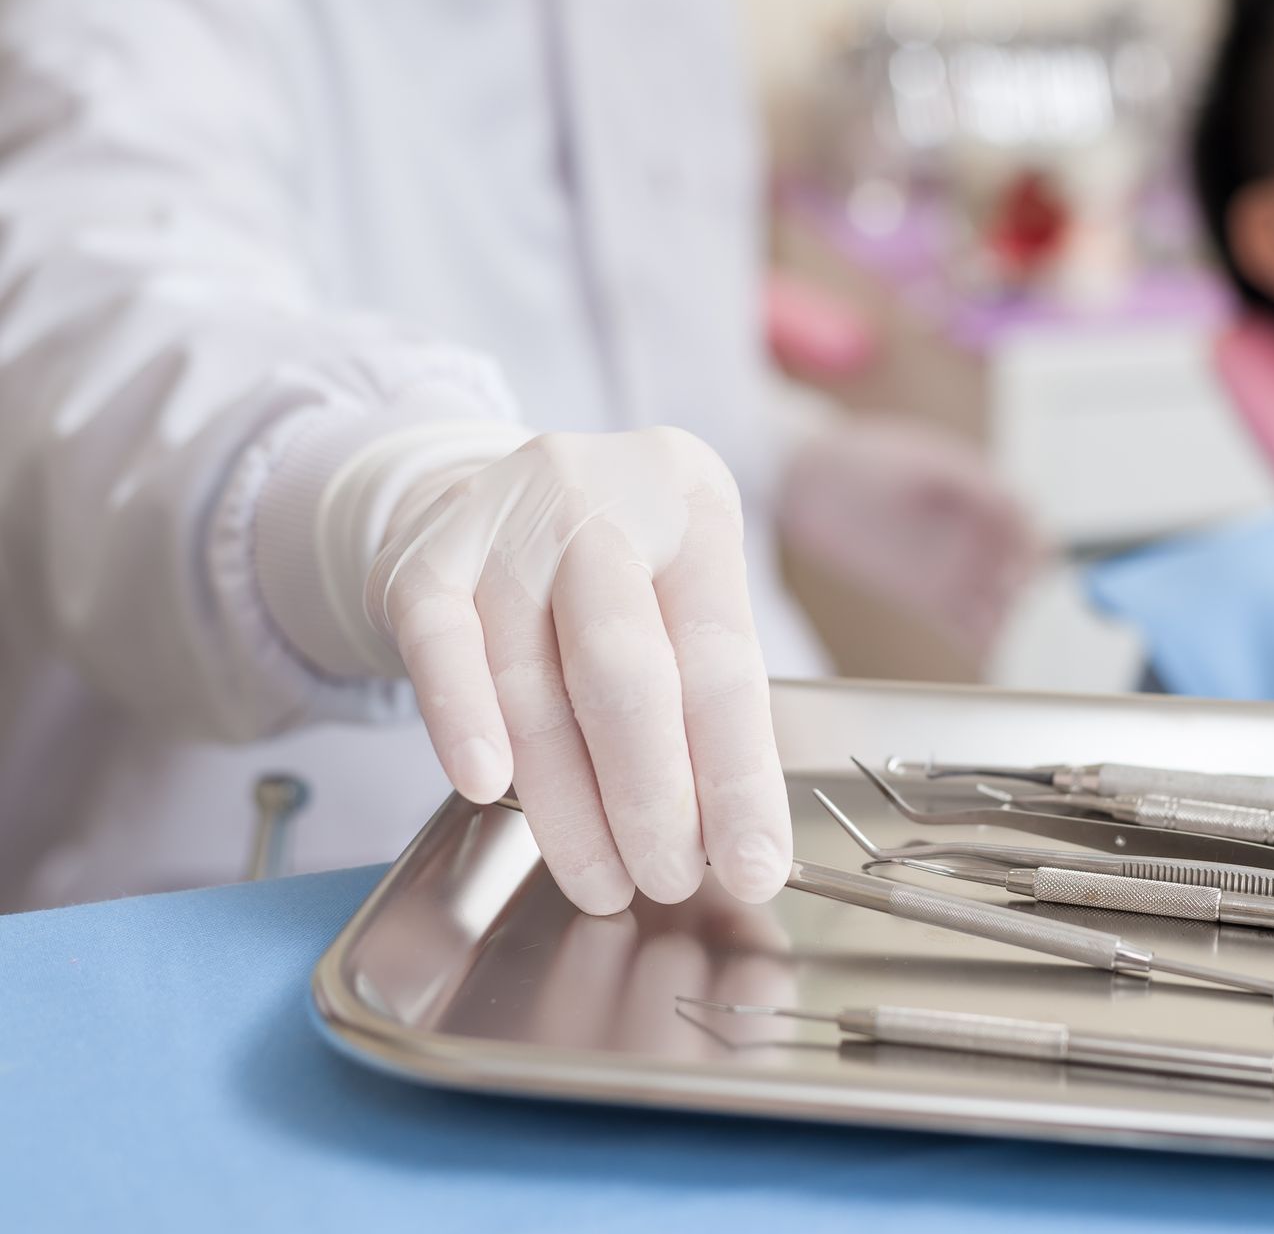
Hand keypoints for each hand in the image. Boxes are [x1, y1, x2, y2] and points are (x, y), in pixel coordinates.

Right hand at [366, 429, 789, 913]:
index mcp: (692, 509)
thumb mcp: (684, 591)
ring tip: (601, 879)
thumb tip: (734, 836)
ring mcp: (505, 522)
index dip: (738, 777)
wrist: (496, 493)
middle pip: (626, 669)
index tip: (752, 865)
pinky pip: (441, 649)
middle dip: (651, 799)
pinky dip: (463, 722)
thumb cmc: (620, 569)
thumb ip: (704, 695)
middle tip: (668, 879)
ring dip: (567, 802)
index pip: (724, 661)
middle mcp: (600, 501)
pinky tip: (486, 786)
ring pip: (533, 682)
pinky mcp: (422, 557)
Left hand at [778, 415, 1041, 654]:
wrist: (805, 481)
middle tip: (1001, 604)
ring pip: (997, 602)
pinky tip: (981, 650)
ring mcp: (953, 566)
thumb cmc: (862, 460)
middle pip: (1019, 569)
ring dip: (1004, 619)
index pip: (1025, 525)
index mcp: (980, 493)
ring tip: (989, 632)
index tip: (1017, 571)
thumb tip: (1020, 509)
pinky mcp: (928, 597)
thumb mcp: (922, 466)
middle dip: (1019, 589)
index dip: (1031, 549)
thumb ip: (974, 487)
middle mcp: (974, 532)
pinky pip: (966, 626)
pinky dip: (981, 641)